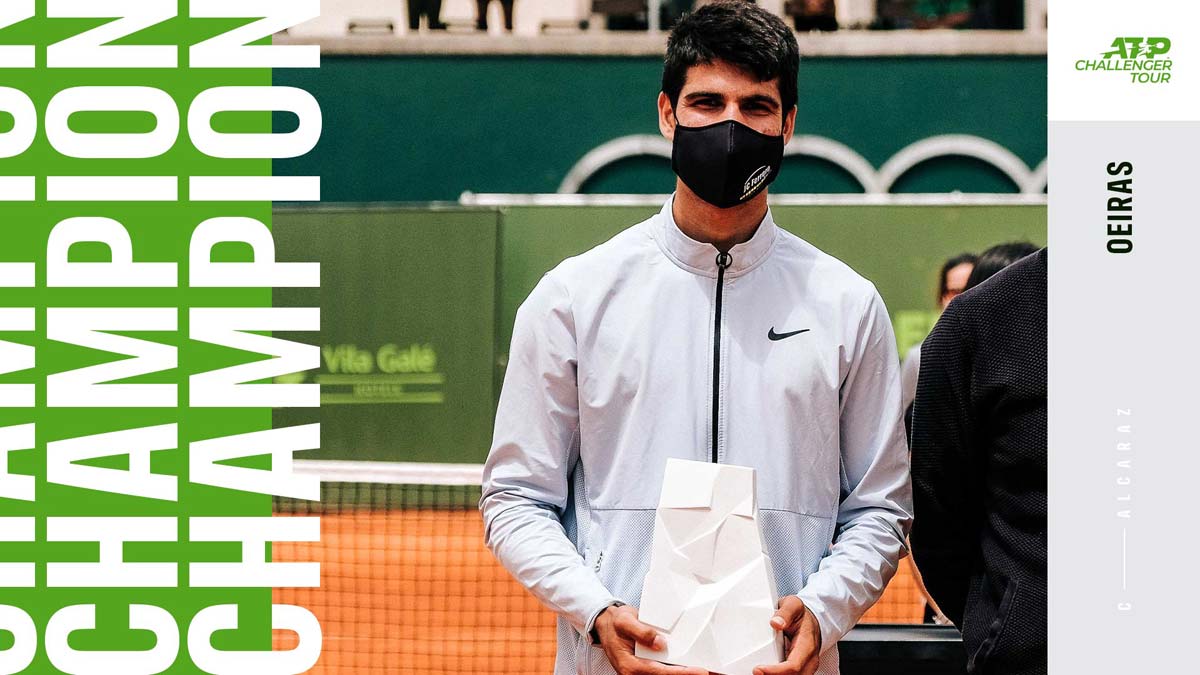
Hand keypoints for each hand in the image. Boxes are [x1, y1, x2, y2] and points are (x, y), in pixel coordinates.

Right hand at [594, 604, 708, 674]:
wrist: (606, 626)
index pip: (661, 673)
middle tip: (712, 673)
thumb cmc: (616, 624)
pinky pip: (665, 672)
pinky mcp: (648, 669)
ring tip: (708, 671)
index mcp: (631, 666)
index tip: (700, 671)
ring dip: (685, 674)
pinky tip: (693, 668)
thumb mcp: (625, 621)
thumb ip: (641, 632)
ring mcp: (643, 672)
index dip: (682, 673)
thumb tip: (659, 642)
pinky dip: (679, 671)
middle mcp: (637, 673)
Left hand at [753, 596, 821, 674]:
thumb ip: (785, 612)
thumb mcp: (794, 605)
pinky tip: (765, 673)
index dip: (776, 671)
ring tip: (759, 673)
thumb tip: (776, 623)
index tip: (758, 669)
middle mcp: (809, 660)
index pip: (793, 665)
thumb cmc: (801, 615)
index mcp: (807, 645)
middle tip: (755, 672)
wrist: (811, 621)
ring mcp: (805, 666)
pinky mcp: (800, 669)